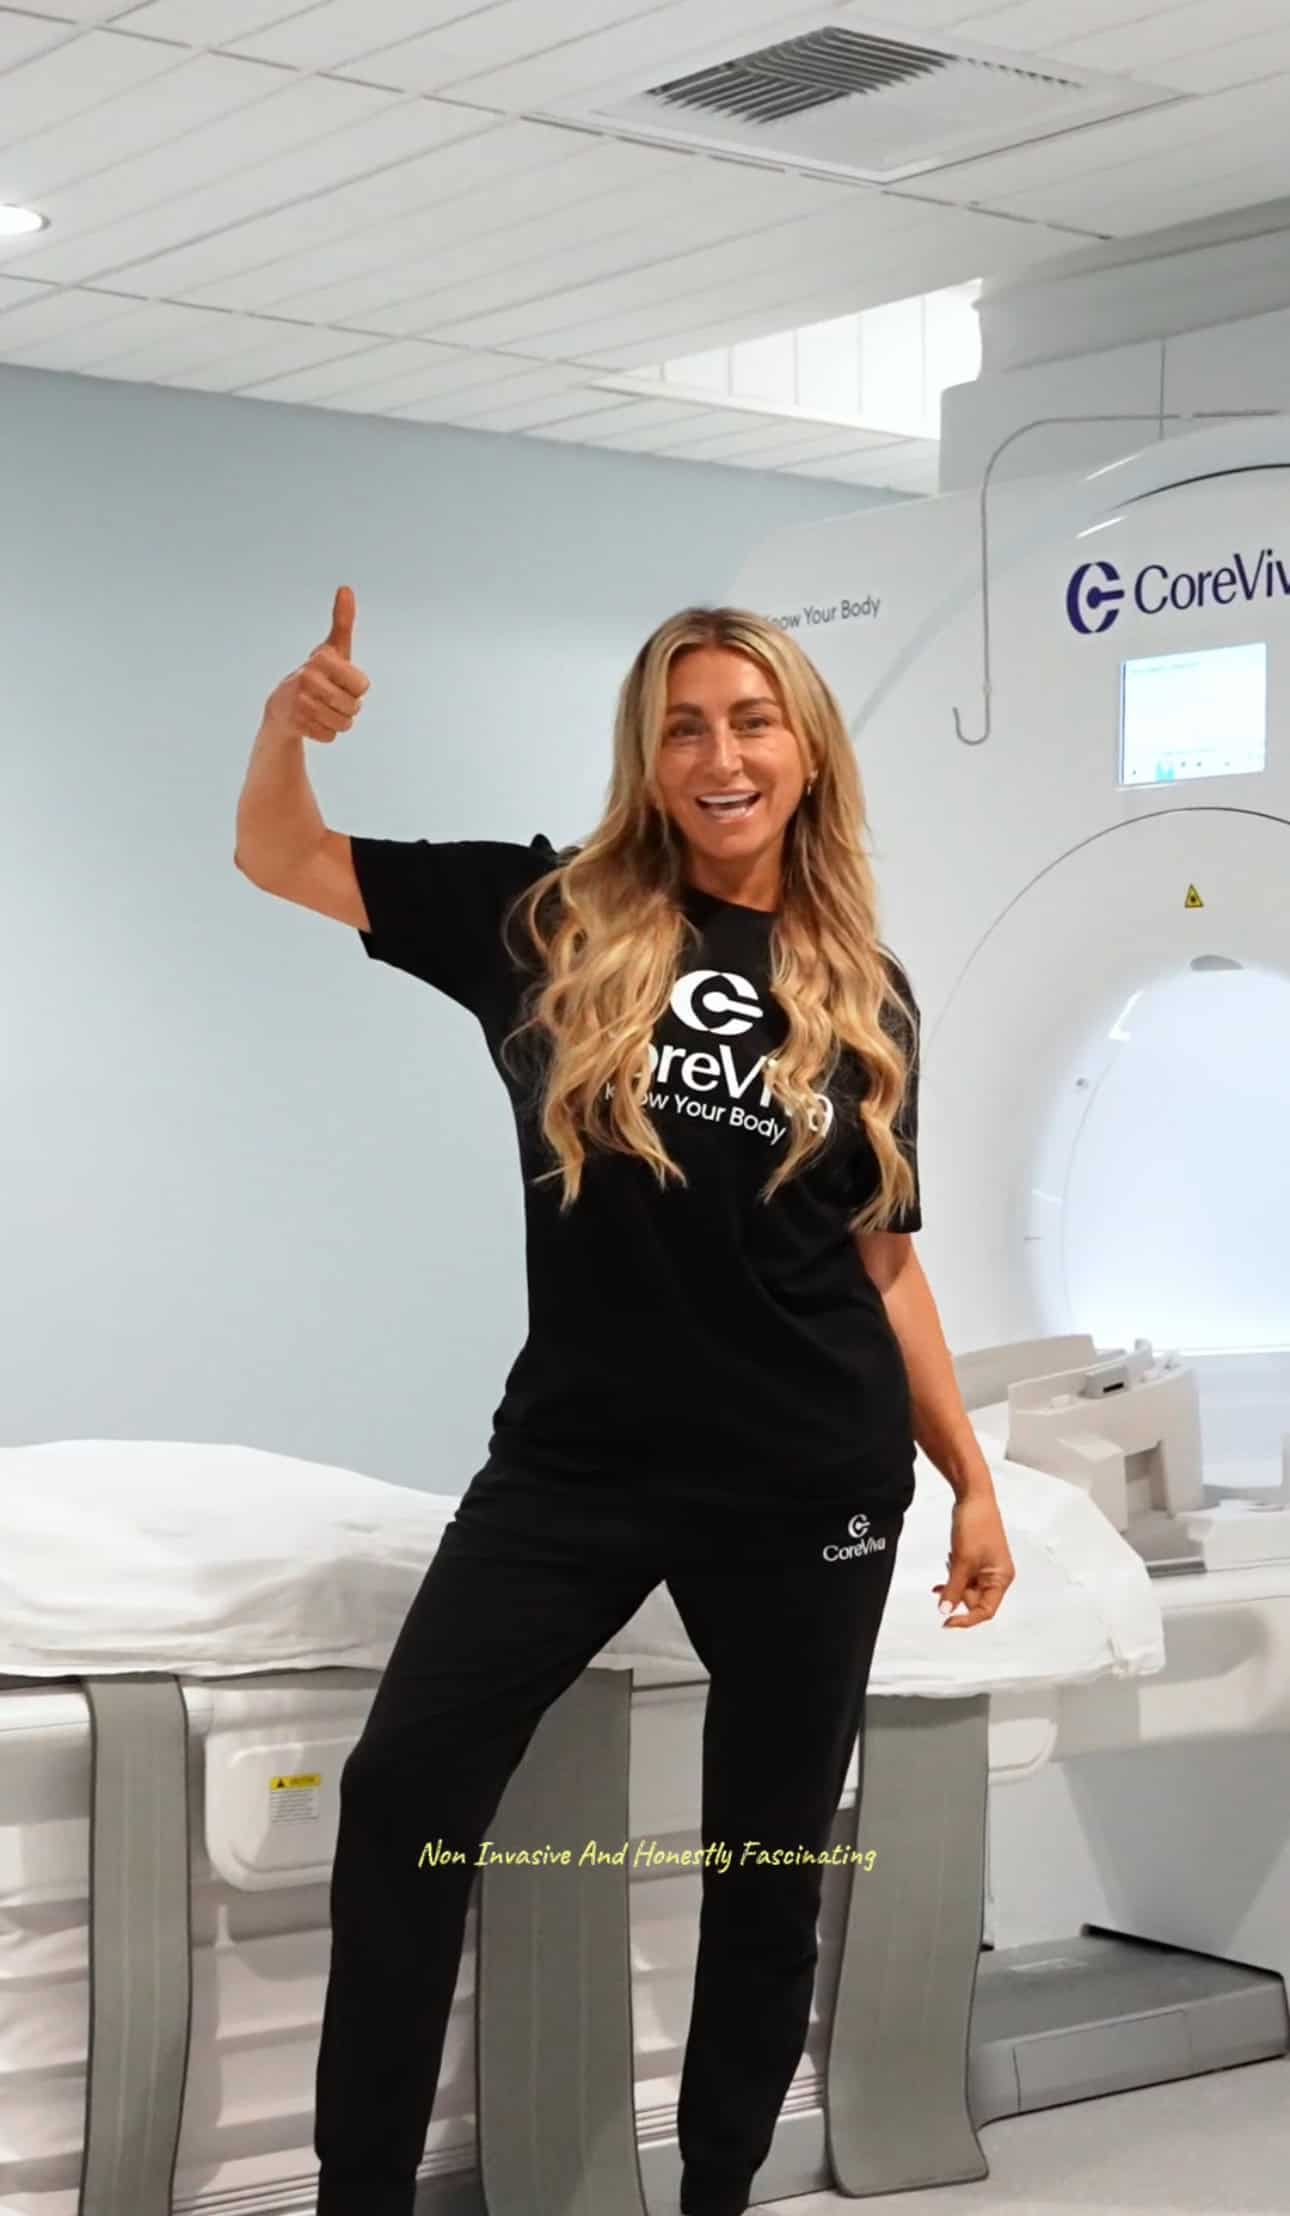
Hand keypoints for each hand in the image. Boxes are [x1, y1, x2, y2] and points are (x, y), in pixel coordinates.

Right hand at [262, 585, 369, 743]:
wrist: (282, 706)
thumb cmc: (317, 674)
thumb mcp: (332, 649)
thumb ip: (343, 621)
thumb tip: (345, 588)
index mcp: (321, 659)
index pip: (362, 686)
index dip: (356, 687)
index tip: (340, 680)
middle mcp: (308, 678)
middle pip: (354, 707)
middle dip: (349, 707)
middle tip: (331, 698)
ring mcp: (299, 702)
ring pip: (344, 724)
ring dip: (338, 722)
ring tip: (322, 709)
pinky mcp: (295, 724)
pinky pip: (330, 736)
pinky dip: (326, 733)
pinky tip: (312, 721)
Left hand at [932, 1492, 1014, 1627]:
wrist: (973, 1497)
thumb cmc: (975, 1526)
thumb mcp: (962, 1561)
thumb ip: (953, 1588)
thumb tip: (945, 1611)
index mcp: (1002, 1578)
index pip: (986, 1610)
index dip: (966, 1619)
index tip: (946, 1622)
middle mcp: (997, 1575)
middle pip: (974, 1599)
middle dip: (957, 1591)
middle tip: (948, 1575)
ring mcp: (987, 1567)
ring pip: (966, 1588)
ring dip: (954, 1580)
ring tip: (952, 1559)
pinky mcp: (977, 1559)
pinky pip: (964, 1576)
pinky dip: (954, 1575)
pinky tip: (946, 1567)